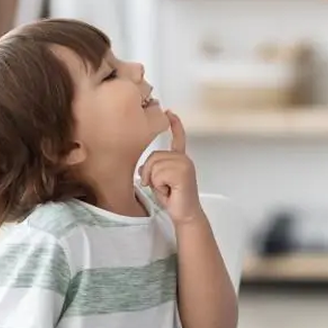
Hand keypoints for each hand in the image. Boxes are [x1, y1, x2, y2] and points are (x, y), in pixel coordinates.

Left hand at [139, 111, 202, 225]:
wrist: (185, 214)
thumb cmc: (174, 199)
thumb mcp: (158, 181)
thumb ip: (153, 169)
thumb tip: (142, 168)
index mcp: (180, 159)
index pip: (178, 138)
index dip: (175, 125)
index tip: (169, 113)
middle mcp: (184, 159)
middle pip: (154, 156)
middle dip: (149, 173)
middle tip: (161, 186)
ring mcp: (184, 164)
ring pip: (154, 165)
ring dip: (154, 181)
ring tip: (166, 189)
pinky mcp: (182, 172)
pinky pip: (159, 173)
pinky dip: (159, 185)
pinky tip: (169, 190)